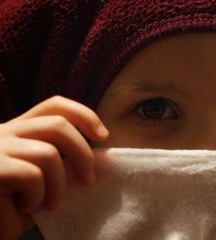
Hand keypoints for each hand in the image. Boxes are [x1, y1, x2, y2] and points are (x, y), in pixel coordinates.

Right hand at [0, 96, 108, 238]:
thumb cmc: (17, 204)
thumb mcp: (42, 175)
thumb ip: (64, 161)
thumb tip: (107, 158)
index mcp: (18, 130)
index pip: (55, 106)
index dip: (84, 116)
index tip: (103, 136)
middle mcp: (4, 132)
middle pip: (58, 125)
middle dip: (82, 154)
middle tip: (88, 181)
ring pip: (48, 153)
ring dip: (58, 185)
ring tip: (50, 205)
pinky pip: (31, 176)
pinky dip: (36, 197)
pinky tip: (25, 209)